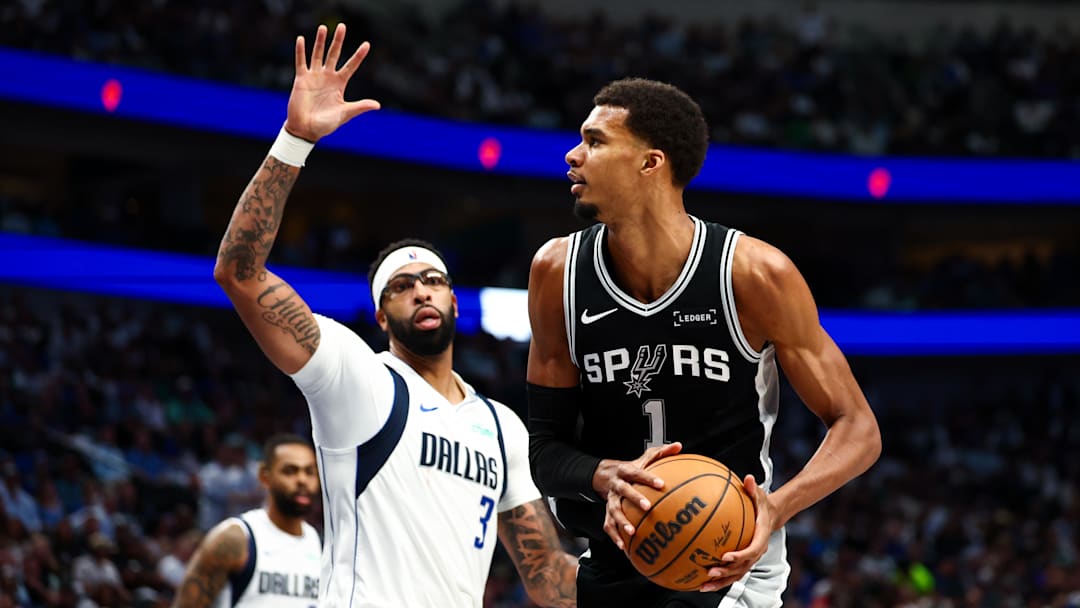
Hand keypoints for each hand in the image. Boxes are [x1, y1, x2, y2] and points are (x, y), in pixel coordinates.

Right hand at [285, 23, 379, 141]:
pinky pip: (301, 62)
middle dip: (338, 41)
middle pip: (334, 54)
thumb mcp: (345, 113)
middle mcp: (327, 77)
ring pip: (318, 54)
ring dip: (320, 41)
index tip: (367, 44)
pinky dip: (301, 51)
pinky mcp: (301, 79)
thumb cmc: (326, 124)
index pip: (351, 66)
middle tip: (342, 26)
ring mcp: (314, 76)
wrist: (306, 129)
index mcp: (339, 84)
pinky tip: (301, 39)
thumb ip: (360, 107)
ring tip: (323, 27)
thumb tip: (378, 105)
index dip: (358, 55)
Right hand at [596, 442, 682, 550]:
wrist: (605, 475)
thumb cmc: (631, 469)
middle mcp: (616, 485)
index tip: (661, 484)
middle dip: (634, 498)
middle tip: (648, 507)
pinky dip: (615, 536)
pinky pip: (609, 525)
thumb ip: (660, 453)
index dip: (648, 478)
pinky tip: (624, 546)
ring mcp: (610, 500)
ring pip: (613, 510)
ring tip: (632, 531)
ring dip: (622, 521)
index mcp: (626, 471)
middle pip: (624, 490)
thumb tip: (678, 445)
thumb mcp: (644, 458)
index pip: (637, 473)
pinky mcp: (607, 512)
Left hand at [699, 475, 773, 591]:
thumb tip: (748, 478)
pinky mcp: (742, 560)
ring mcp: (749, 558)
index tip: (725, 556)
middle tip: (710, 573)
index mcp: (760, 537)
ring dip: (720, 582)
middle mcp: (756, 551)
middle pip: (742, 568)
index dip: (740, 556)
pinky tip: (702, 581)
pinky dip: (719, 579)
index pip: (752, 550)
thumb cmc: (762, 504)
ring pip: (736, 575)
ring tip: (703, 585)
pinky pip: (731, 572)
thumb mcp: (759, 494)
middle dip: (726, 573)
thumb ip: (753, 488)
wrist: (771, 515)